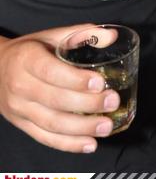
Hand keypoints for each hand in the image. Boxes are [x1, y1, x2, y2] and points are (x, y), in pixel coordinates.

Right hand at [0, 24, 119, 152]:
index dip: (75, 80)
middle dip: (87, 104)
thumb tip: (112, 36)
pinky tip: (90, 144)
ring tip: (107, 126)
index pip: (51, 72)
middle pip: (54, 100)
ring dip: (82, 128)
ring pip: (51, 123)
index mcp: (27, 59)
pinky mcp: (22, 125)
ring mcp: (19, 109)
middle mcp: (20, 85)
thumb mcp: (51, 35)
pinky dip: (69, 144)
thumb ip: (82, 33)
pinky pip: (45, 138)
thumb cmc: (31, 50)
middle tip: (112, 101)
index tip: (100, 82)